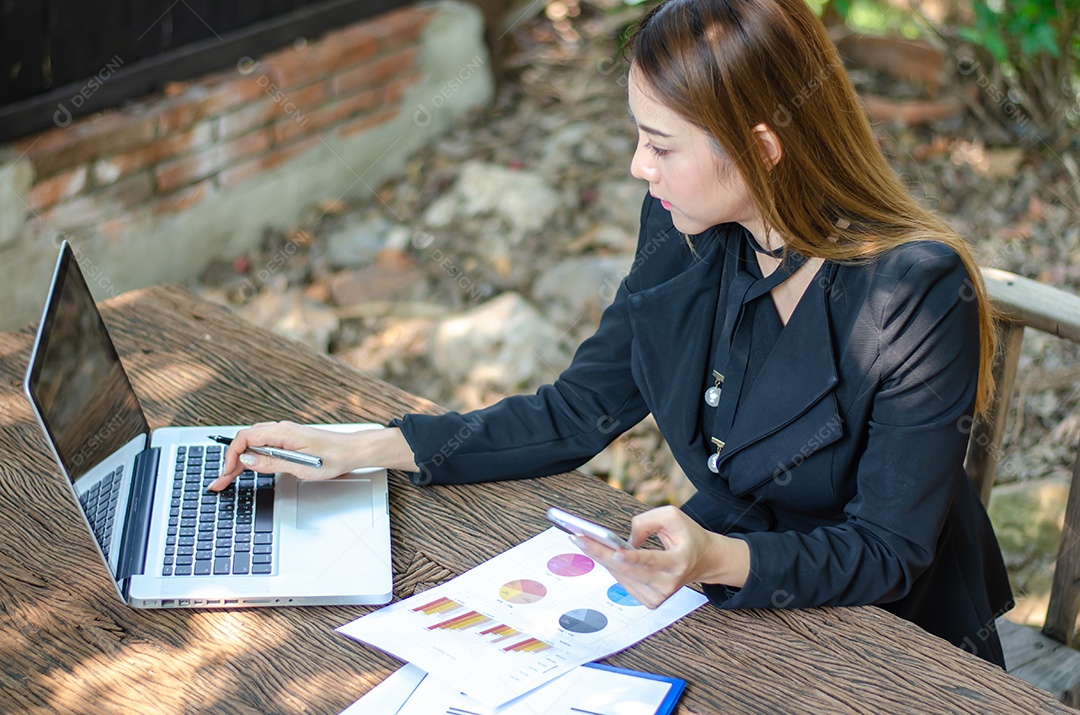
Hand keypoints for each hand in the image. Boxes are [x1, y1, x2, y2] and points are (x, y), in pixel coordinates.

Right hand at [209, 421, 365, 490]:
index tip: (226, 473)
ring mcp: (284, 435)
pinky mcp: (288, 441)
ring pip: (252, 444)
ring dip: (239, 460)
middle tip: (220, 482)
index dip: (231, 456)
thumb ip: (272, 463)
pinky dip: (252, 457)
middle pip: (245, 442)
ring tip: (228, 478)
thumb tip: (247, 461)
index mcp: (283, 433)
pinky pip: (263, 446)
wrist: (352, 451)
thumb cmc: (333, 457)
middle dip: (230, 461)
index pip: (245, 439)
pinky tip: (246, 468)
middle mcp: (281, 430)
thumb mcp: (301, 466)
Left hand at [571, 505, 749, 608]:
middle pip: (628, 570)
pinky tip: (602, 553)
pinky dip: (612, 567)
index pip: (653, 562)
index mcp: (679, 562)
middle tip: (578, 538)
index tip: (615, 552)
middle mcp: (669, 584)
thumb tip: (625, 540)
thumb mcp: (672, 516)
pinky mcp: (651, 601)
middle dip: (601, 552)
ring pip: (622, 576)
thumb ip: (646, 521)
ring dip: (602, 558)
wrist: (704, 560)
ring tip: (582, 541)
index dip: (632, 558)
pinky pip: (624, 582)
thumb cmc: (687, 536)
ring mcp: (659, 596)